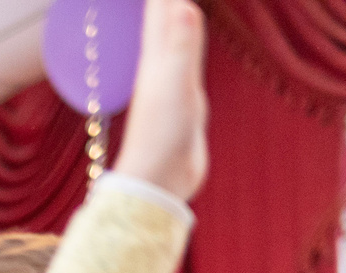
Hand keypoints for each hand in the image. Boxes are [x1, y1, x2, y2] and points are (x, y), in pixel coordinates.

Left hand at [113, 0, 208, 203]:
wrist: (158, 181)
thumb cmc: (160, 138)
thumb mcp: (173, 87)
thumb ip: (179, 47)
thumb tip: (183, 6)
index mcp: (156, 54)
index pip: (160, 5)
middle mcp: (160, 61)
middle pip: (164, 11)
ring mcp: (171, 77)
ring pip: (174, 29)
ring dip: (175, 5)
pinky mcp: (184, 94)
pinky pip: (186, 52)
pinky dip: (189, 34)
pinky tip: (187, 33)